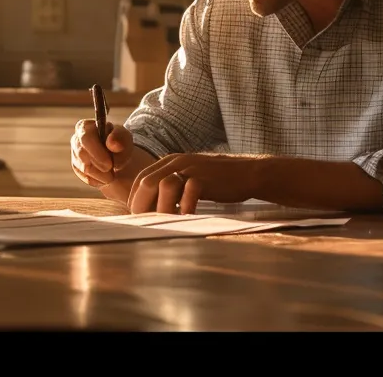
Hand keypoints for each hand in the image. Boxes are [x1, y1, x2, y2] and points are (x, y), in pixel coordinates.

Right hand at [71, 119, 134, 187]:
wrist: (118, 158)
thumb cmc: (119, 144)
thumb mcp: (124, 137)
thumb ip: (120, 137)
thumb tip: (112, 143)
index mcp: (86, 127)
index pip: (85, 137)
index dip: (96, 151)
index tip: (109, 163)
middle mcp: (77, 139)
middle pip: (82, 154)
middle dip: (99, 164)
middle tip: (112, 169)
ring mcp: (75, 154)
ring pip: (84, 168)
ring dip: (101, 174)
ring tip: (112, 173)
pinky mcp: (77, 168)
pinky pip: (86, 177)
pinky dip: (99, 179)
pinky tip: (106, 176)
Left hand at [129, 153, 265, 214]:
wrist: (247, 173)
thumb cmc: (217, 181)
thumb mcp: (190, 177)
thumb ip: (173, 186)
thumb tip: (154, 206)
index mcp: (170, 161)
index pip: (142, 178)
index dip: (135, 197)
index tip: (136, 215)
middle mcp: (176, 162)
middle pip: (146, 181)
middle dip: (141, 204)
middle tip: (144, 222)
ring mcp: (190, 168)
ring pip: (162, 186)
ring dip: (160, 208)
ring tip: (164, 222)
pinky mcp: (204, 178)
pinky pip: (187, 194)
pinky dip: (182, 209)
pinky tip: (185, 218)